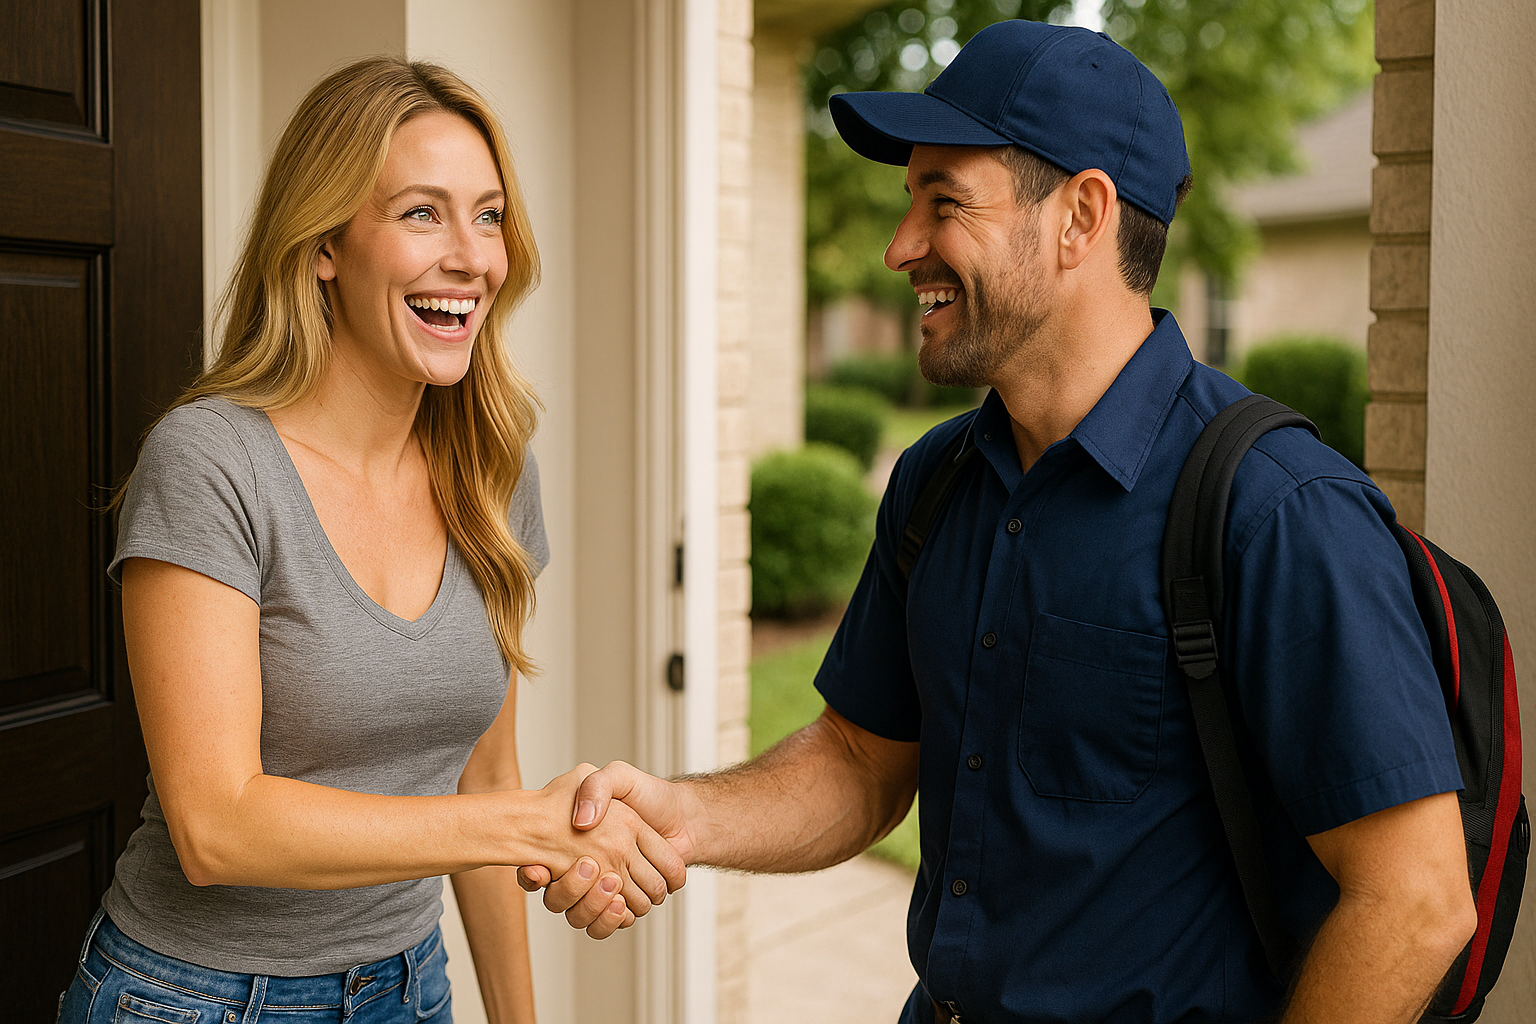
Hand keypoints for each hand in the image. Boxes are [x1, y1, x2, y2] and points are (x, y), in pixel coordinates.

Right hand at [519, 761, 699, 934]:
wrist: (686, 817)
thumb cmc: (650, 796)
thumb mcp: (619, 777)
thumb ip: (597, 785)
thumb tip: (582, 821)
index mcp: (576, 842)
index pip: (537, 868)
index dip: (533, 876)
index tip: (538, 871)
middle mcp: (586, 868)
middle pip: (559, 900)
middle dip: (572, 890)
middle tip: (592, 868)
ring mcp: (604, 889)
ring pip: (581, 916)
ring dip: (595, 905)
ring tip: (612, 882)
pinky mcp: (624, 904)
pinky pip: (606, 926)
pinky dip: (613, 918)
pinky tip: (622, 902)